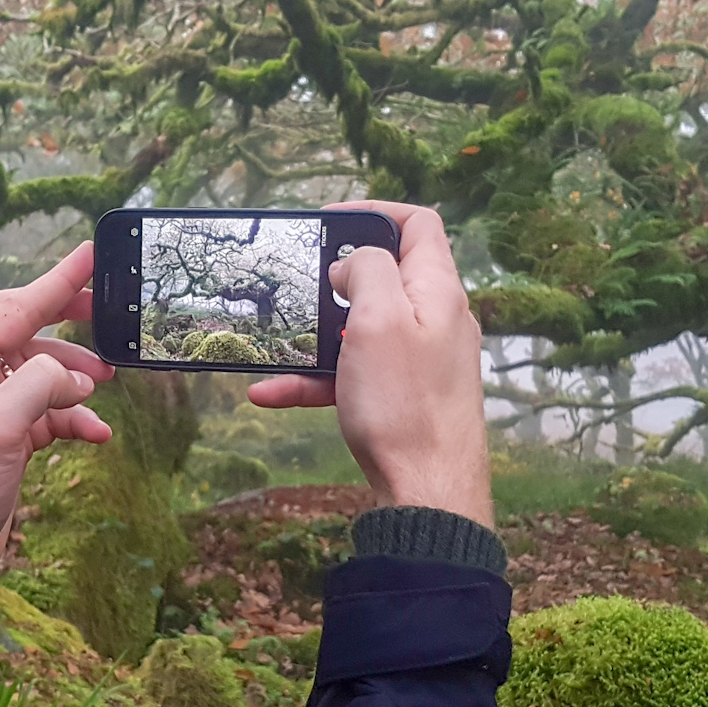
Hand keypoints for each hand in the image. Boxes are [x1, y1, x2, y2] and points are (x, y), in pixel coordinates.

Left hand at [0, 243, 114, 615]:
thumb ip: (37, 386)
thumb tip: (72, 374)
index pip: (15, 309)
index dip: (58, 281)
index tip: (93, 254)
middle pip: (28, 331)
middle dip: (70, 326)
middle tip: (110, 313)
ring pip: (43, 373)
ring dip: (77, 379)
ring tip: (105, 386)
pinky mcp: (5, 439)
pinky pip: (48, 413)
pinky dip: (74, 419)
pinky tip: (97, 433)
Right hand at [247, 201, 491, 526]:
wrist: (427, 492)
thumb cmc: (404, 405)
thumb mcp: (378, 319)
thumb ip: (366, 270)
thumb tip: (353, 262)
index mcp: (437, 290)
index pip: (419, 225)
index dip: (374, 214)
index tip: (327, 221)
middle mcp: (436, 320)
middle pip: (384, 277)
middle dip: (334, 279)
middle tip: (297, 283)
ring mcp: (420, 361)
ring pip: (361, 331)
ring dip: (314, 337)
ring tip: (274, 345)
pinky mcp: (404, 397)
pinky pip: (354, 376)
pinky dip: (316, 380)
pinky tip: (270, 394)